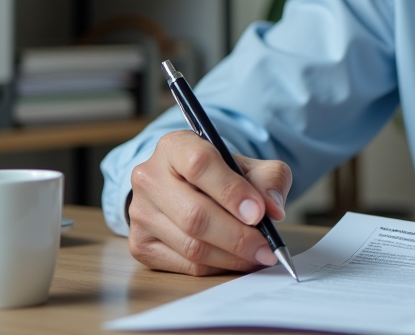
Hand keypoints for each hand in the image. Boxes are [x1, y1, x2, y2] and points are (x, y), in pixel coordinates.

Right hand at [127, 129, 292, 275]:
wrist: (185, 188)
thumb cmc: (220, 175)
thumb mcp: (249, 165)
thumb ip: (268, 179)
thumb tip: (273, 210)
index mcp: (175, 147)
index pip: (200, 165)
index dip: (232, 192)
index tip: (259, 213)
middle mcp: (149, 177)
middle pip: (194, 215)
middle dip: (238, 236)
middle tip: (267, 247)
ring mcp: (141, 213)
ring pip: (191, 245)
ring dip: (232, 256)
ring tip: (259, 255)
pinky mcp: (141, 244)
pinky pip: (186, 265)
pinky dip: (218, 267)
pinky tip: (237, 261)